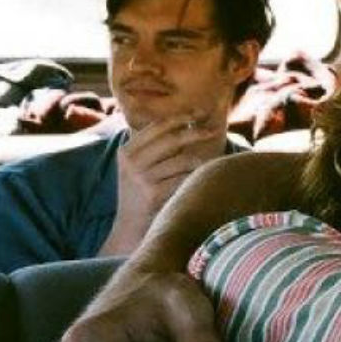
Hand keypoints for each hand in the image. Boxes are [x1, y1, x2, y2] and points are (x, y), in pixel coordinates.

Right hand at [104, 114, 226, 256]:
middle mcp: (132, 162)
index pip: (158, 127)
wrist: (129, 228)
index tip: (198, 113)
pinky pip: (186, 179)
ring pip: (184, 160)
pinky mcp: (153, 194)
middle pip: (173, 139)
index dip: (180, 117)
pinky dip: (196, 179)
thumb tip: (186, 123)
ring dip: (200, 161)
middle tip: (213, 130)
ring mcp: (142, 178)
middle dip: (196, 133)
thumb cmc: (141, 194)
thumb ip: (154, 148)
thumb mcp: (137, 168)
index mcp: (127, 151)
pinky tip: (200, 182)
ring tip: (207, 165)